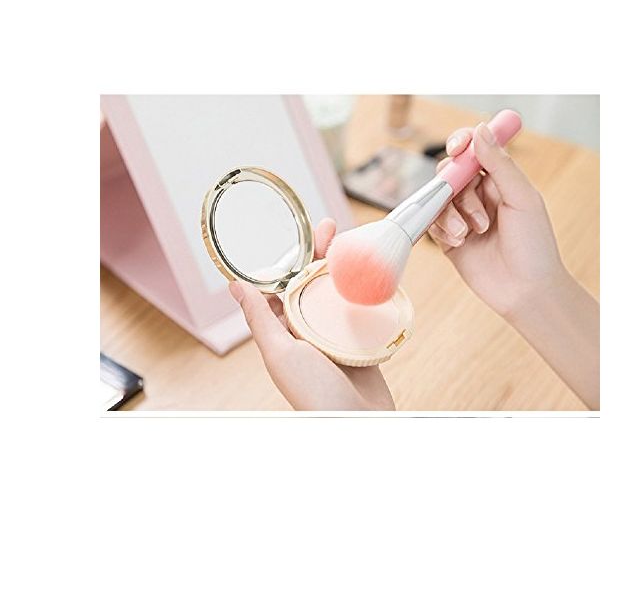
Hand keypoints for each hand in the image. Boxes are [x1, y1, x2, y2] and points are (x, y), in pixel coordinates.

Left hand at [229, 218, 394, 410]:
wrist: (359, 424)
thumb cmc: (312, 394)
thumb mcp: (279, 352)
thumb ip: (260, 318)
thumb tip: (233, 286)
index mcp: (284, 332)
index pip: (284, 286)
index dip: (291, 259)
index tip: (300, 235)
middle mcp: (308, 330)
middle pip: (313, 283)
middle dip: (320, 254)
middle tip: (330, 227)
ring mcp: (336, 334)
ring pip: (338, 292)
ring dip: (343, 266)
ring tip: (351, 241)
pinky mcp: (361, 340)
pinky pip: (360, 309)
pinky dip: (364, 289)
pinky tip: (370, 271)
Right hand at [428, 122, 564, 319]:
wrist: (525, 291)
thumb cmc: (534, 246)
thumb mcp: (521, 198)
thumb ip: (499, 164)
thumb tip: (480, 129)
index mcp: (500, 180)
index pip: (474, 150)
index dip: (462, 143)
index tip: (457, 147)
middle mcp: (479, 196)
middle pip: (450, 174)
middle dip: (458, 190)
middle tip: (478, 216)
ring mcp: (462, 217)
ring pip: (438, 199)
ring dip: (451, 215)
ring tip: (470, 234)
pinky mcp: (449, 239)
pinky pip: (431, 222)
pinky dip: (441, 229)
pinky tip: (459, 243)